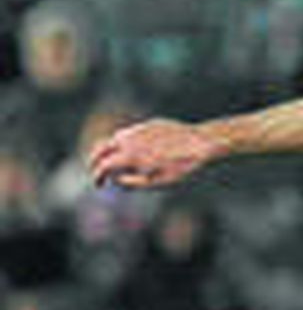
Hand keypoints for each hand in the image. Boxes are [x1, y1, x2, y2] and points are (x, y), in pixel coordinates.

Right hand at [89, 118, 218, 188]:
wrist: (200, 142)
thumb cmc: (182, 165)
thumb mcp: (159, 181)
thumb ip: (134, 182)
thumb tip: (116, 179)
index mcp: (131, 156)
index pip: (103, 165)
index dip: (97, 177)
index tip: (99, 185)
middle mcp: (130, 140)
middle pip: (101, 148)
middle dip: (94, 161)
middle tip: (97, 172)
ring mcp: (138, 129)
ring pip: (115, 139)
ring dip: (110, 152)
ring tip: (116, 166)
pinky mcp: (148, 124)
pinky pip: (130, 133)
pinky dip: (124, 143)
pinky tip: (133, 152)